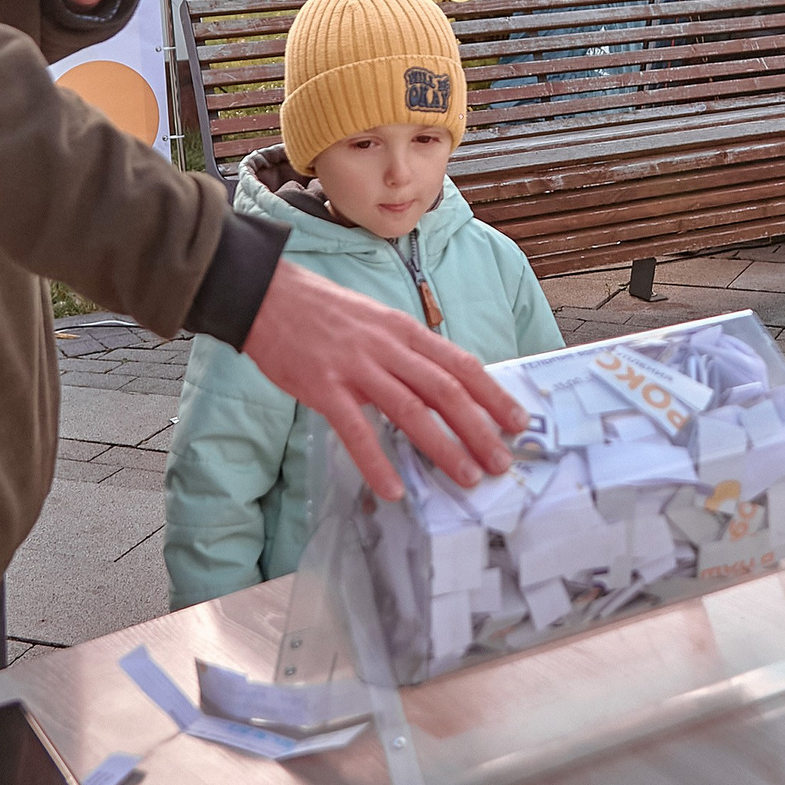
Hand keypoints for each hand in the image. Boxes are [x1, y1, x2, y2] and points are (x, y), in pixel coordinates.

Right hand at [240, 260, 524, 498]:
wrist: (267, 295)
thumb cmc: (324, 313)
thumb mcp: (377, 322)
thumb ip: (407, 352)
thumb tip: (442, 387)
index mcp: (404, 330)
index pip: (461, 364)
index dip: (493, 394)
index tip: (518, 421)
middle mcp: (388, 347)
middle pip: (445, 390)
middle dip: (479, 428)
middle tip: (501, 462)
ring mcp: (356, 366)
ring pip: (410, 410)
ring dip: (443, 447)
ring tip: (467, 477)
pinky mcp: (323, 386)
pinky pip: (355, 430)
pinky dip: (376, 461)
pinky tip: (393, 489)